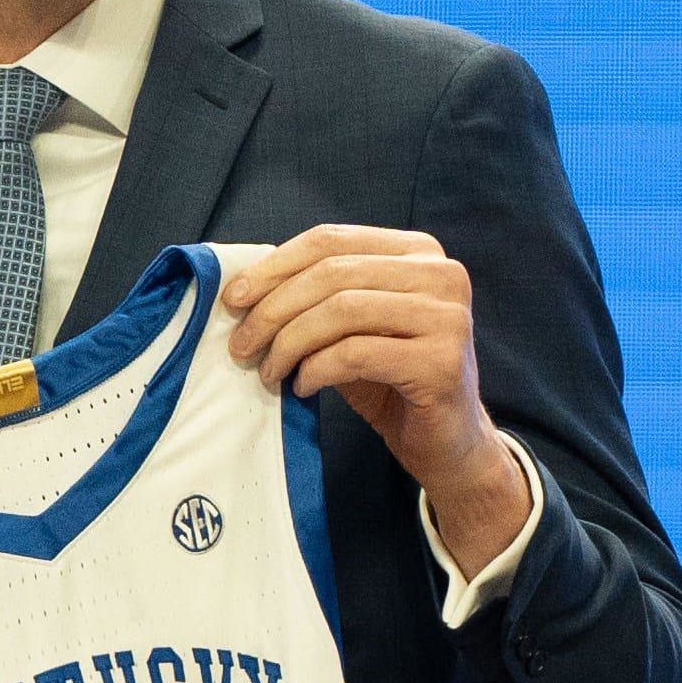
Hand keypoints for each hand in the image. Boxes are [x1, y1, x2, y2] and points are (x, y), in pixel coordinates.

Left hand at [221, 226, 528, 571]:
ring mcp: (447, 317)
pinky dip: (316, 369)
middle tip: (241, 344)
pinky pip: (354, 354)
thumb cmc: (390, 378)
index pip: (331, 241)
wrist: (447, 441)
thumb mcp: (351, 327)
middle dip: (273, 309)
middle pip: (332, 274)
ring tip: (270, 371)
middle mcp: (440, 274)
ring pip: (341, 310)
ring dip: (290, 343)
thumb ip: (316, 296)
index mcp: (418, 251)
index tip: (233, 299)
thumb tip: (243, 289)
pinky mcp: (440, 362)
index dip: (274, 266)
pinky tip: (303, 386)